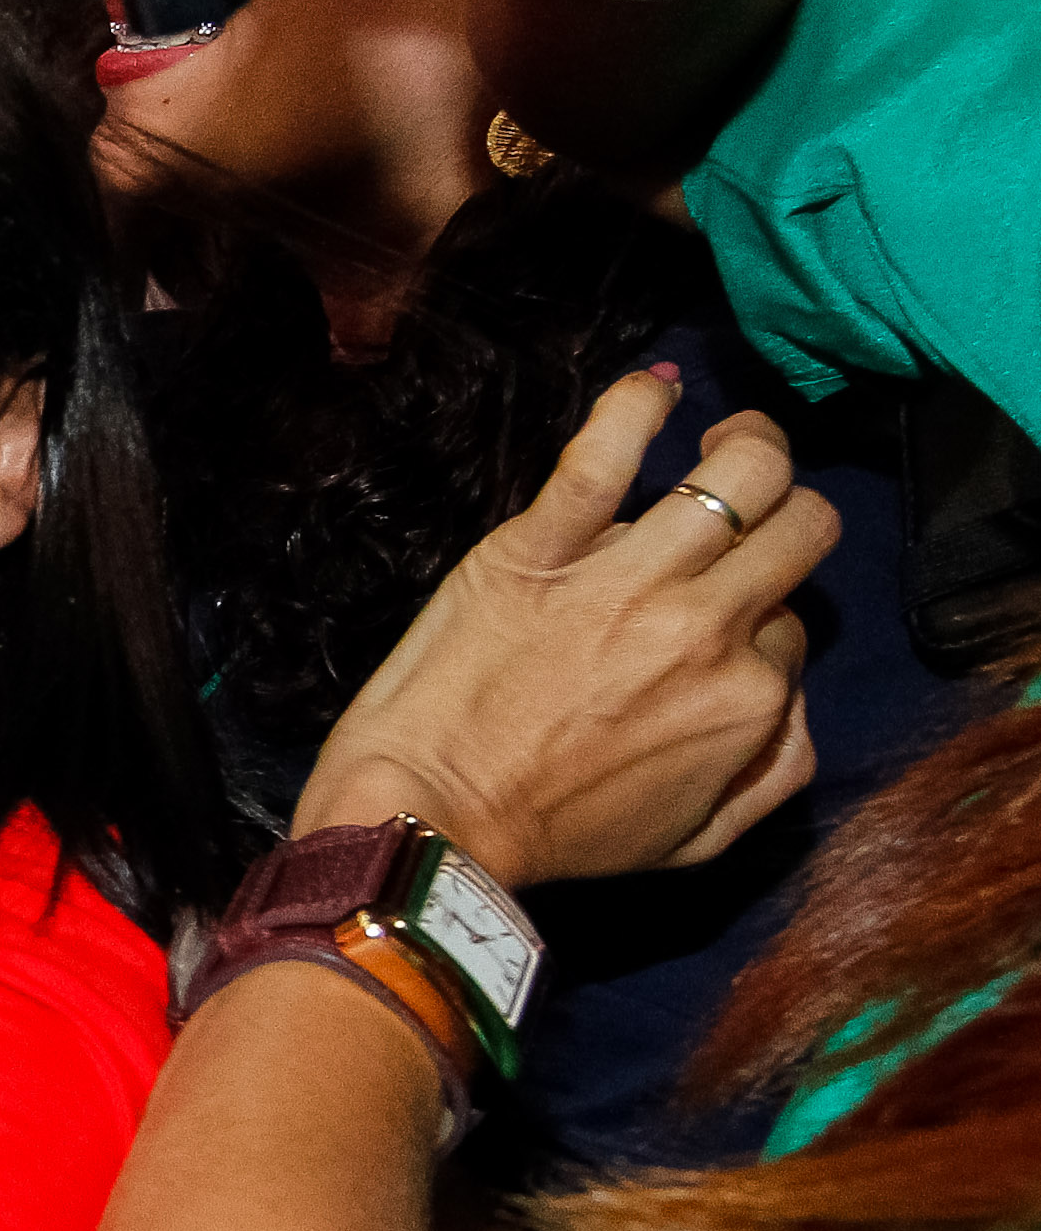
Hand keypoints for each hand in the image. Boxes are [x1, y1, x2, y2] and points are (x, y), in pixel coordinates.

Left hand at [297, 369, 838, 887]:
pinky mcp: (540, 545)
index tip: (718, 616)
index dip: (759, 612)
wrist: (433, 813)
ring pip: (741, 472)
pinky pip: (604, 451)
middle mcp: (705, 627)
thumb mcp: (697, 839)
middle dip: (788, 507)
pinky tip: (654, 391)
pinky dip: (637, 404)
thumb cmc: (554, 831)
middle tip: (750, 496)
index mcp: (748, 697)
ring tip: (715, 439)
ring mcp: (626, 578)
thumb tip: (792, 697)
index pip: (791, 617)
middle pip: (798, 526)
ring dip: (744, 444)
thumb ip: (773, 769)